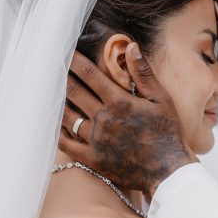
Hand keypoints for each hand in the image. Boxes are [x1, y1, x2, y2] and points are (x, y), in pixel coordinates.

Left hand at [60, 48, 195, 197]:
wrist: (168, 172)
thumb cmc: (168, 133)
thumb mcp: (161, 99)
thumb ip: (143, 73)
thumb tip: (131, 46)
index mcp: (119, 102)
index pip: (90, 74)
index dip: (74, 61)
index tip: (65, 52)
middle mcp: (103, 119)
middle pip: (73, 92)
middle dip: (61, 77)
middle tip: (50, 68)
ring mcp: (96, 140)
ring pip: (67, 116)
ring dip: (57, 101)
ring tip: (49, 92)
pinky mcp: (92, 159)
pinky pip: (67, 143)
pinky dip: (58, 131)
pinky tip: (54, 123)